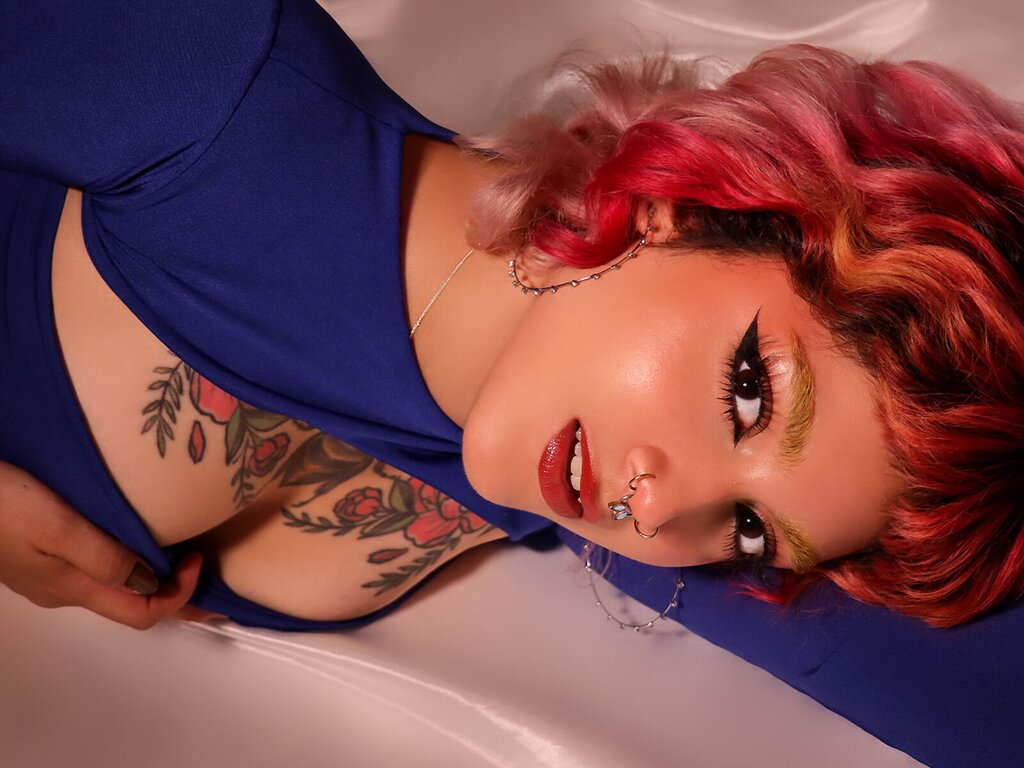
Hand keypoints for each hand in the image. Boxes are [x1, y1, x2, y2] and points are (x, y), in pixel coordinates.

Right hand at [0, 461, 203, 628]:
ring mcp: (50, 575)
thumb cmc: (0, 503)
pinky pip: (96, 570)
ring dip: (153, 579)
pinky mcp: (38, 556)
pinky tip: (134, 543)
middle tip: (213, 581)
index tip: (201, 560)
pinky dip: (127, 564)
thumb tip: (152, 581)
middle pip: (133, 605)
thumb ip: (106, 557)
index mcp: (76, 588)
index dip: (182, 596)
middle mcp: (66, 589)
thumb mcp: (59, 527)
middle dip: (177, 596)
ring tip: (183, 560)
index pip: (144, 613)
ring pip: (115, 588)